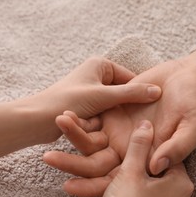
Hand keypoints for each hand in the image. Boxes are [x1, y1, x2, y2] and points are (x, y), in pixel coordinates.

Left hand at [29, 56, 161, 141]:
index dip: (142, 93)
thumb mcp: (104, 96)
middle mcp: (96, 75)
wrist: (38, 119)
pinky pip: (104, 113)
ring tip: (133, 128)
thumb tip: (157, 91)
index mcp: (101, 65)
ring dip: (119, 115)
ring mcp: (92, 91)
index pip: (131, 78)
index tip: (155, 109)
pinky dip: (109, 120)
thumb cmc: (68, 102)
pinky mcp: (86, 107)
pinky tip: (118, 131)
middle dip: (131, 106)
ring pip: (114, 104)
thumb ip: (131, 94)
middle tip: (145, 121)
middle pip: (123, 92)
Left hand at [44, 59, 195, 195]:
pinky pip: (91, 119)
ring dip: (71, 135)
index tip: (70, 187)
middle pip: (94, 163)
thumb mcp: (194, 126)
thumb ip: (178, 147)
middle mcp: (128, 148)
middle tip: (48, 158)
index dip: (93, 187)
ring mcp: (119, 130)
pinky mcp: (113, 112)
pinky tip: (64, 114)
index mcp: (145, 159)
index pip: (116, 180)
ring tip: (57, 122)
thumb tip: (157, 168)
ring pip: (89, 141)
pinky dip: (78, 118)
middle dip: (71, 163)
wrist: (189, 79)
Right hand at [75, 120, 193, 196]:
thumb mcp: (130, 170)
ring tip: (127, 176)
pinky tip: (130, 190)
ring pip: (159, 182)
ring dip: (144, 176)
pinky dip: (145, 190)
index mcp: (184, 184)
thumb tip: (146, 124)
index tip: (134, 147)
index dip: (149, 149)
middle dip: (146, 163)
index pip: (168, 155)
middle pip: (164, 168)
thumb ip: (140, 145)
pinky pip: (157, 196)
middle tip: (128, 162)